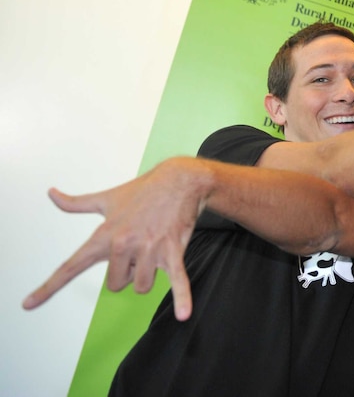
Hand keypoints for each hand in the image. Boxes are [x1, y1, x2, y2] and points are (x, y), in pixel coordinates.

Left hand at [22, 157, 207, 320]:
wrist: (179, 181)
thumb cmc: (144, 191)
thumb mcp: (107, 198)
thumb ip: (77, 203)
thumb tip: (52, 194)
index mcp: (105, 235)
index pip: (71, 265)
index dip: (48, 287)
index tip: (29, 303)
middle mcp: (123, 244)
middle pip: (116, 285)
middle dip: (127, 274)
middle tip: (137, 251)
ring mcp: (149, 249)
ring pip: (141, 286)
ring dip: (148, 276)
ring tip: (154, 252)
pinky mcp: (173, 252)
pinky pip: (177, 281)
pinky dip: (182, 298)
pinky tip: (183, 314)